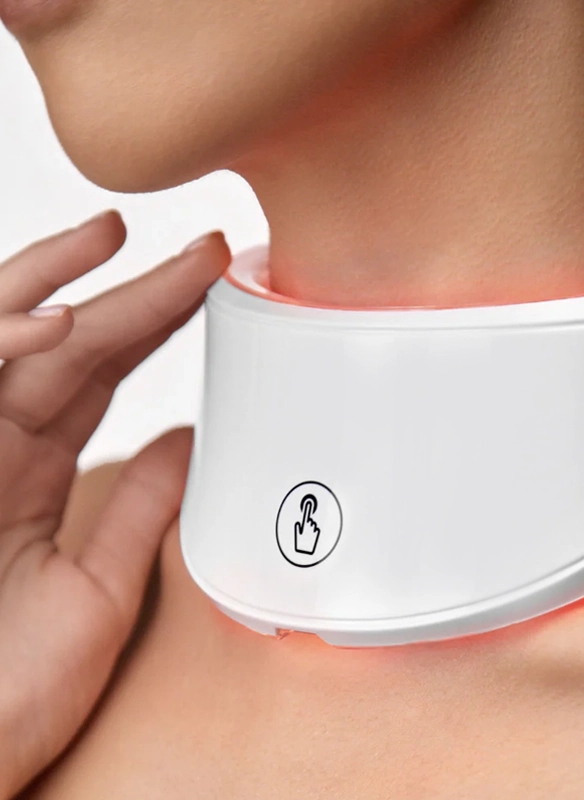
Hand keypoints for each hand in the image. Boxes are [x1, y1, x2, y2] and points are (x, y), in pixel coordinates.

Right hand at [0, 210, 230, 798]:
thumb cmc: (8, 696)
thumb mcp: (100, 587)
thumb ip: (140, 508)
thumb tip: (188, 442)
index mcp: (29, 472)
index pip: (99, 374)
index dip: (152, 324)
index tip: (208, 287)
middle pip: (66, 346)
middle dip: (132, 292)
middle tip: (199, 249)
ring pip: (5, 344)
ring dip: (54, 283)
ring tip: (115, 235)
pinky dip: (2, 348)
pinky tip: (58, 322)